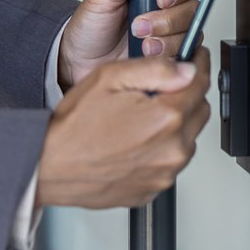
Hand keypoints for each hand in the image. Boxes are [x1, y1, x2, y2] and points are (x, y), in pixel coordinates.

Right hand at [34, 46, 212, 209]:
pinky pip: (169, 163)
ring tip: (140, 118)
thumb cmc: (73, 126)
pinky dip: (160, 150)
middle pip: (200, 111)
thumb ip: (156, 69)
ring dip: (175, 124)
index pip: (201, 83)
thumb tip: (187, 69)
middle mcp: (171, 149)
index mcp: (166, 117)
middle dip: (187, 94)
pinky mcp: (153, 190)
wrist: (49, 166)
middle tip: (161, 89)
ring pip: (187, 139)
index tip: (197, 59)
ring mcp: (164, 174)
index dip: (199, 64)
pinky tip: (134, 142)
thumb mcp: (110, 77)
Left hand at [57, 0, 209, 89]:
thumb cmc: (91, 26)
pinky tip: (147, 55)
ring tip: (141, 43)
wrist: (81, 61)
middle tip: (140, 26)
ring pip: (191, 33)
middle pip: (193, 8)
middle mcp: (170, 7)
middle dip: (167, 19)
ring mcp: (173, 33)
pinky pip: (185, 55)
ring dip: (166, 40)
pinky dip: (167, 56)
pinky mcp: (172, 55)